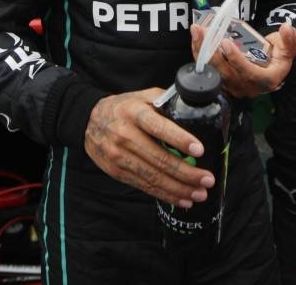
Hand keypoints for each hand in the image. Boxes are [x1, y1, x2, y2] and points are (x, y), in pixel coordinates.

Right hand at [84, 89, 214, 206]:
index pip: (159, 127)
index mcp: (135, 113)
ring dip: (179, 188)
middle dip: (187, 172)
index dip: (180, 139)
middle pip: (159, 159)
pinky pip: (144, 186)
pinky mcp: (117, 171)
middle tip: (207, 179)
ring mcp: (119, 156)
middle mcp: (125, 135)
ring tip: (199, 194)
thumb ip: (165, 102)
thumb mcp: (142, 96)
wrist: (88, 121)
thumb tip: (194, 111)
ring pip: (153, 177)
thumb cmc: (124, 107)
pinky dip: (165, 194)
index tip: (199, 150)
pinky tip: (181, 198)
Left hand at [191, 21, 295, 97]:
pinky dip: (200, 55)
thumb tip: (287, 28)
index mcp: (266, 80)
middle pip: (226, 75)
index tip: (226, 42)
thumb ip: (291, 39)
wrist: (271, 63)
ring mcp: (234, 86)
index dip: (236, 60)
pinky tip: (196, 39)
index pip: (249, 74)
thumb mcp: (290, 47)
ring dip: (202, 52)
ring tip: (197, 32)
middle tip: (204, 32)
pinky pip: (209, 70)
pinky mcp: (223, 82)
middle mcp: (248, 87)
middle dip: (212, 53)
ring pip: (214, 73)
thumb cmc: (280, 55)